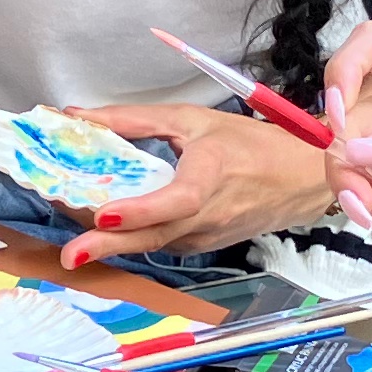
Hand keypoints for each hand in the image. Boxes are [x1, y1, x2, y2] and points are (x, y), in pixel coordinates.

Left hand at [50, 102, 332, 267]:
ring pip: (151, 243)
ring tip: (72, 232)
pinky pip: (159, 243)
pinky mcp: (200, 247)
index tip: (104, 213)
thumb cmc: (248, 144)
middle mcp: (207, 216)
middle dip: (108, 245)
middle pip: (153, 235)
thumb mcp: (192, 119)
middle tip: (72, 254)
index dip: (139, 211)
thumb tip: (79, 117)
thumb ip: (134, 120)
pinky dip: (130, 236)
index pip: (175, 201)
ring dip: (111, 239)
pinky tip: (103, 225)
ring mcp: (204, 237)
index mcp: (211, 177)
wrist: (299, 181)